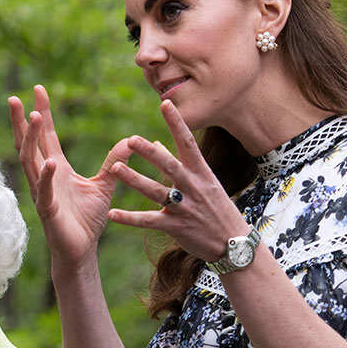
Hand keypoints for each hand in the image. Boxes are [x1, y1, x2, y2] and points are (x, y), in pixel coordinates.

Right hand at [9, 85, 131, 267]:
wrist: (82, 251)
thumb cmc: (87, 220)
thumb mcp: (105, 184)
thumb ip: (114, 162)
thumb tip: (131, 140)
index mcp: (56, 168)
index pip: (46, 136)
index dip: (42, 113)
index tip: (38, 89)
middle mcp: (45, 177)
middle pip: (29, 144)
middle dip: (23, 121)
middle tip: (17, 98)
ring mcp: (43, 193)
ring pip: (30, 162)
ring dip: (30, 140)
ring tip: (33, 118)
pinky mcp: (48, 211)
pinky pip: (45, 191)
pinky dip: (46, 177)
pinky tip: (49, 162)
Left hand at [106, 100, 250, 260]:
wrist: (234, 244)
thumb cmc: (217, 209)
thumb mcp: (204, 182)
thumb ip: (177, 162)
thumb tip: (155, 143)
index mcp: (201, 172)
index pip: (188, 142)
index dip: (176, 123)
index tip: (165, 103)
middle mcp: (193, 187)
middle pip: (169, 165)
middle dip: (150, 153)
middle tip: (130, 139)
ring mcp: (185, 207)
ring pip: (156, 191)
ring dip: (134, 179)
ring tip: (115, 168)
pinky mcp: (176, 226)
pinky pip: (149, 221)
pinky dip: (130, 218)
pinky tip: (112, 213)